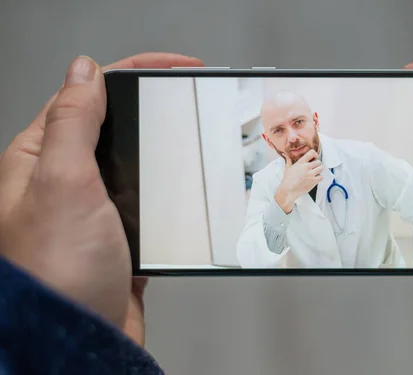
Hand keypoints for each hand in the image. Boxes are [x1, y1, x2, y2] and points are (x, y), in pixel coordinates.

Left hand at [0, 53, 202, 337]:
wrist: (77, 345)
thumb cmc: (56, 274)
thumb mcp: (62, 182)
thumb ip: (73, 123)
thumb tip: (83, 71)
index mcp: (39, 160)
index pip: (85, 96)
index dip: (130, 72)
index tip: (176, 67)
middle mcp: (64, 184)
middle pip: (113, 128)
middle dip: (152, 109)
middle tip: (193, 99)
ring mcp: (94, 213)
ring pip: (135, 167)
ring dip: (164, 154)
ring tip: (198, 143)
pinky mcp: (121, 240)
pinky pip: (149, 206)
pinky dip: (169, 197)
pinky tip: (187, 194)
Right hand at [275, 149, 323, 212]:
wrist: (289, 190)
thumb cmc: (287, 180)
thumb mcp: (287, 168)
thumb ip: (288, 160)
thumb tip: (285, 155)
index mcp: (301, 162)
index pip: (311, 153)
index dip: (315, 154)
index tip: (314, 158)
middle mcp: (307, 167)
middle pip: (318, 162)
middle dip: (317, 165)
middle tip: (314, 168)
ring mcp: (311, 174)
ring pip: (321, 168)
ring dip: (319, 170)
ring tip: (315, 173)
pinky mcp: (314, 181)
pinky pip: (321, 177)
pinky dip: (319, 178)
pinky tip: (314, 179)